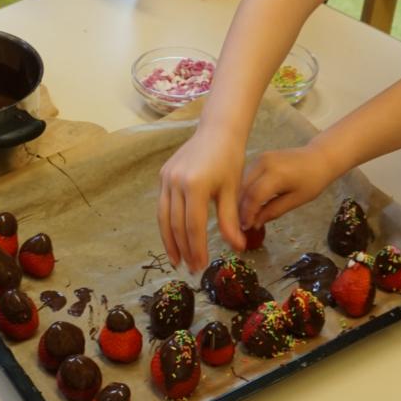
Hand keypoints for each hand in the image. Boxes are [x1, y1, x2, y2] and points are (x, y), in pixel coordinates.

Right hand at [158, 126, 247, 271]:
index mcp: (196, 185)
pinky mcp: (163, 175)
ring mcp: (167, 178)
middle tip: (190, 268)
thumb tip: (238, 248)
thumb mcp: (233, 190)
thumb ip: (231, 220)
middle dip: (183, 249)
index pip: (194, 226)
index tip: (201, 266)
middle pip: (176, 224)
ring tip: (176, 260)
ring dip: (169, 241)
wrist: (217, 131)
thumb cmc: (230, 159)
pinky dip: (166, 224)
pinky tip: (173, 236)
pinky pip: (162, 205)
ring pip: (164, 217)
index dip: (197, 248)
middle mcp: (176, 182)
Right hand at [239, 144, 336, 227]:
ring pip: (242, 181)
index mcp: (276, 174)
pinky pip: (247, 175)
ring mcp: (260, 158)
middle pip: (244, 188)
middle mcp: (264, 163)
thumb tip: (255, 224)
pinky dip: (245, 189)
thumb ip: (274, 211)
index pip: (254, 196)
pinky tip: (248, 202)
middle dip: (240, 207)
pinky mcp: (259, 157)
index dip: (247, 213)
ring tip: (244, 215)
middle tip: (241, 224)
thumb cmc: (312, 181)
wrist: (318, 158)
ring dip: (241, 198)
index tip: (245, 227)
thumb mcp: (296, 200)